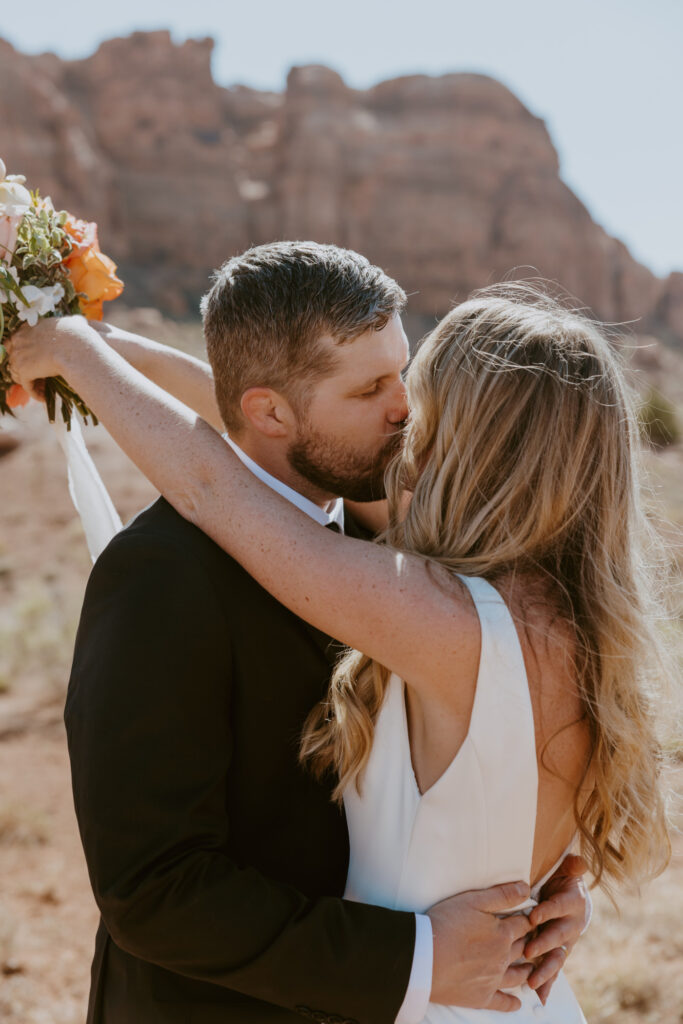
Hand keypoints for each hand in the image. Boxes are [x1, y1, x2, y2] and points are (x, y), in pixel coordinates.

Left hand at [5, 315, 94, 397]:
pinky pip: (26, 386)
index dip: (24, 353)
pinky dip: (34, 393)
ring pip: (18, 374)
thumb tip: (79, 321)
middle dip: (23, 368)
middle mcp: (19, 340)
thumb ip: (71, 322)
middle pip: (13, 358)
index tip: (36, 362)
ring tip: (42, 389)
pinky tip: (43, 398)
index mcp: (27, 327)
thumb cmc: (77, 334)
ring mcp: (19, 356)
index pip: (16, 341)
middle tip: (37, 377)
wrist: (75, 346)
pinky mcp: (24, 371)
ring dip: (30, 382)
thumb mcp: (73, 322)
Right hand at [428, 881, 532, 1011]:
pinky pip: (501, 1002)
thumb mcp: (473, 900)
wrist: (424, 956)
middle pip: (523, 948)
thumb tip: (527, 889)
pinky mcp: (481, 997)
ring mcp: (493, 979)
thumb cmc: (446, 923)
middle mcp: (503, 958)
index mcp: (503, 933)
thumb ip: (502, 895)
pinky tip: (517, 1004)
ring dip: (526, 971)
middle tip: (533, 941)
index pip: (524, 925)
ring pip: (517, 975)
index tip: (531, 919)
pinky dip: (511, 1003)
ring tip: (530, 969)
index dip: (528, 920)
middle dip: (529, 943)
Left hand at [524, 855, 589, 1004]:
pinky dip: (547, 983)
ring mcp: (565, 942)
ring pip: (556, 958)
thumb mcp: (567, 870)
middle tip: (528, 951)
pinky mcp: (557, 952)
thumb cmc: (563, 880)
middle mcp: (571, 925)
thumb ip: (572, 866)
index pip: (559, 907)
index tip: (533, 916)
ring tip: (532, 982)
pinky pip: (554, 970)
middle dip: (543, 944)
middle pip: (557, 936)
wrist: (570, 896)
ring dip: (545, 971)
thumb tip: (578, 861)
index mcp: (573, 903)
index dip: (547, 911)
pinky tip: (539, 996)